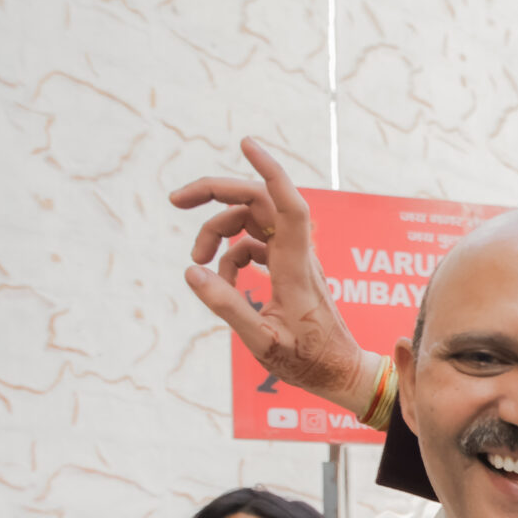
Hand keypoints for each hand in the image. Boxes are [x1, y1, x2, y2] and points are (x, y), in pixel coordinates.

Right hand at [170, 138, 375, 415]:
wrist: (341, 374)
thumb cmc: (308, 363)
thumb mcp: (263, 343)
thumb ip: (228, 307)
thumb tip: (192, 272)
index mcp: (296, 269)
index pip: (289, 206)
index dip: (270, 171)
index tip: (246, 143)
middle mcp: (299, 256)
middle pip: (260, 203)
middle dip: (216, 194)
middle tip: (175, 200)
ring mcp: (296, 261)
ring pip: (253, 222)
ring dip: (218, 232)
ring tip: (198, 260)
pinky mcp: (291, 270)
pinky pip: (256, 246)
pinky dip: (232, 256)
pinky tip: (222, 282)